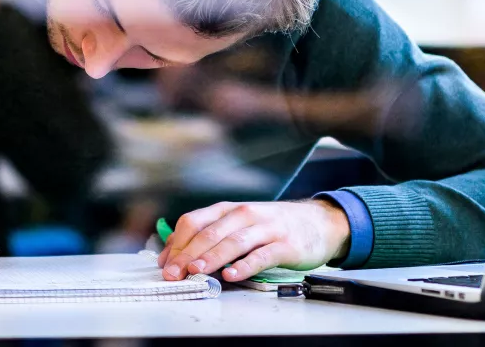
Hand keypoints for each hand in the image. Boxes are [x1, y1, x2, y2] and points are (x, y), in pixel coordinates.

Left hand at [158, 200, 349, 281]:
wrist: (319, 222)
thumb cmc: (271, 225)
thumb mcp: (238, 224)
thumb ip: (207, 237)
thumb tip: (172, 256)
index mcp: (228, 209)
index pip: (194, 222)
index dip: (176, 243)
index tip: (165, 265)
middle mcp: (244, 215)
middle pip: (210, 233)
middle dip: (187, 254)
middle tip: (173, 272)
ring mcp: (266, 228)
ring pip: (233, 242)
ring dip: (212, 257)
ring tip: (196, 271)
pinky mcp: (285, 245)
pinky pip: (262, 255)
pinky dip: (245, 266)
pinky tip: (232, 275)